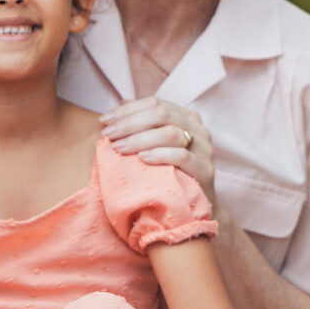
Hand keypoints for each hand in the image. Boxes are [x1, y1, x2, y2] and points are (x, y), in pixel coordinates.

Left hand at [100, 98, 216, 202]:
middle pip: (161, 114)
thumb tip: (121, 103)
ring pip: (170, 133)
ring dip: (139, 139)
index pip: (155, 103)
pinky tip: (142, 158)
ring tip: (119, 147)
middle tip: (108, 134)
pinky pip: (182, 157)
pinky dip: (159, 155)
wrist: (194, 205)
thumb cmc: (171, 171)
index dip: (127, 110)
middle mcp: (198, 129)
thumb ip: (143, 123)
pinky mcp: (205, 170)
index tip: (104, 120)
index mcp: (186, 117)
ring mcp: (204, 148)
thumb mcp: (157, 144)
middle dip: (129, 123)